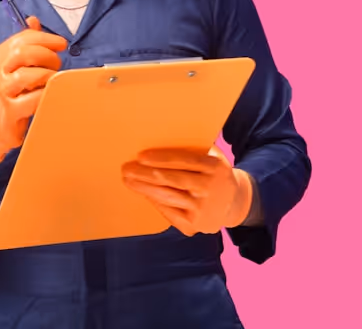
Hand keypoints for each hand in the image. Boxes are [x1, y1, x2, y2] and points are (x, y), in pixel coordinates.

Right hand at [0, 16, 67, 165]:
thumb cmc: (1, 96)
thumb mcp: (6, 68)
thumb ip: (20, 46)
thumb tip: (33, 21)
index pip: (19, 39)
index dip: (44, 38)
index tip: (60, 44)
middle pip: (22, 53)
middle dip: (46, 54)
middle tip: (56, 63)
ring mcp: (1, 93)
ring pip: (27, 76)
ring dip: (47, 75)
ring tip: (52, 80)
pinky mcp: (9, 113)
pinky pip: (33, 99)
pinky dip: (46, 94)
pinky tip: (48, 95)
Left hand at [121, 145, 253, 235]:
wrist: (235, 204)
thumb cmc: (214, 173)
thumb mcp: (213, 157)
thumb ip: (195, 149)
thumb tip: (160, 136)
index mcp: (216, 167)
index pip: (185, 161)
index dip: (161, 158)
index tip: (140, 156)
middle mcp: (210, 188)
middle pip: (172, 180)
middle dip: (146, 174)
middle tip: (126, 168)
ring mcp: (203, 209)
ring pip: (168, 196)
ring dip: (144, 188)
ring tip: (128, 180)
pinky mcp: (195, 225)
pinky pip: (170, 212)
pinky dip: (155, 202)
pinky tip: (143, 193)